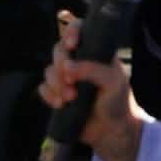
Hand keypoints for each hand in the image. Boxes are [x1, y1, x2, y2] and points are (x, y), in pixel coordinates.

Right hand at [37, 11, 145, 160]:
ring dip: (56, 83)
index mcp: (96, 51)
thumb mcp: (113, 82)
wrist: (111, 130)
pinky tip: (61, 104)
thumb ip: (94, 70)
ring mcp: (66, 77)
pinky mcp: (57, 94)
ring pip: (48, 70)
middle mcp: (79, 60)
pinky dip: (49, 95)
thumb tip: (68, 67)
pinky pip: (43, 88)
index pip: (79, 30)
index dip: (71, 32)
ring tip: (70, 98)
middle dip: (61, 64)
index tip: (71, 45)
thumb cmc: (117, 101)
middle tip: (70, 80)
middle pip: (58, 50)